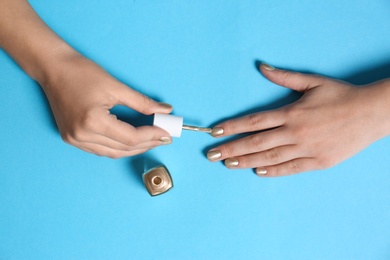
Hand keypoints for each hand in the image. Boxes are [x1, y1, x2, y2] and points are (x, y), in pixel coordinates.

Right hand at [42, 54, 172, 157]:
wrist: (52, 68)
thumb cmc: (81, 72)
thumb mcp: (116, 86)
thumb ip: (142, 102)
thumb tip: (165, 110)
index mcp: (93, 122)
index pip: (130, 137)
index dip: (152, 136)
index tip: (166, 132)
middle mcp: (82, 135)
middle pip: (123, 149)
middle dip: (146, 144)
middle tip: (164, 138)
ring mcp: (74, 139)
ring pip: (112, 153)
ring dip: (134, 149)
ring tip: (152, 140)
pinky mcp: (71, 138)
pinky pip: (100, 150)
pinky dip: (118, 148)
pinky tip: (131, 142)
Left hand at [207, 63, 389, 176]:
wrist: (371, 114)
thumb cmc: (341, 96)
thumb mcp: (312, 82)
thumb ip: (284, 78)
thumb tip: (261, 67)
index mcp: (291, 113)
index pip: (253, 121)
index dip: (232, 127)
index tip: (215, 131)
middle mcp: (295, 133)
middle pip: (255, 142)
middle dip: (230, 148)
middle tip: (211, 154)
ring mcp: (306, 149)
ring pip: (269, 157)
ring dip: (245, 161)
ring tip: (227, 164)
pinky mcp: (318, 162)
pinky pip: (290, 168)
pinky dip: (273, 171)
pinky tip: (257, 171)